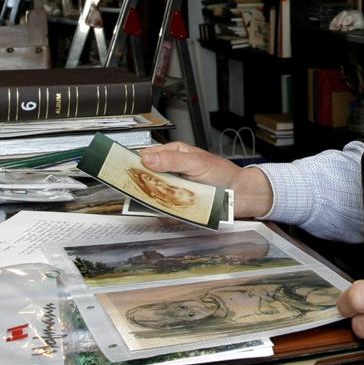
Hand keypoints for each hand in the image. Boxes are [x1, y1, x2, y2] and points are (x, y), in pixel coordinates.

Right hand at [140, 142, 273, 217]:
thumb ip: (172, 161)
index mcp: (174, 154)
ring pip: (154, 192)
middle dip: (140, 182)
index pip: (147, 156)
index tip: (122, 169)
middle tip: (132, 188)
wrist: (241, 194)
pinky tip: (161, 211)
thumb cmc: (223, 173)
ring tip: (147, 200)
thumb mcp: (196, 163)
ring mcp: (175, 187)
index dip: (134, 163)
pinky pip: (165, 206)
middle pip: (147, 176)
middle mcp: (172, 170)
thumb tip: (148, 158)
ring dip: (151, 197)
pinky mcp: (179, 202)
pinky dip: (162, 209)